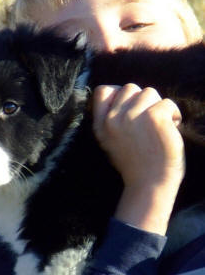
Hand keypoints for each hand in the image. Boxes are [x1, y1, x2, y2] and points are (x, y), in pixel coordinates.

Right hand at [92, 84, 184, 234]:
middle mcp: (113, 119)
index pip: (103, 91)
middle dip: (142, 101)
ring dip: (158, 107)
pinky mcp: (155, 118)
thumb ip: (111, 119)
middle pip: (130, 88)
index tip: (130, 108)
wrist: (149, 185)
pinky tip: (171, 129)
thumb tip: (122, 94)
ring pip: (150, 92)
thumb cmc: (134, 164)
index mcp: (100, 125)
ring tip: (160, 128)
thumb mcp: (110, 142)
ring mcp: (133, 117)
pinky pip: (167, 103)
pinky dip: (174, 115)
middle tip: (148, 122)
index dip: (118, 94)